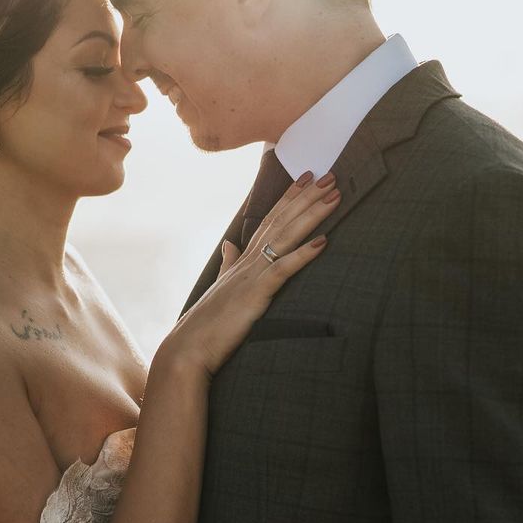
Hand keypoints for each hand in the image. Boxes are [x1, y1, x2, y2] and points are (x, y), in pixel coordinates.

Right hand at [160, 170, 340, 377]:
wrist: (189, 348)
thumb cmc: (206, 324)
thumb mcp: (220, 287)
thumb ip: (228, 264)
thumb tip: (229, 246)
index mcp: (242, 260)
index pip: (269, 220)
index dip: (289, 198)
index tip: (306, 177)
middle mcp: (248, 261)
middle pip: (281, 221)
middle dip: (307, 197)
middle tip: (329, 175)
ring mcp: (252, 276)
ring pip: (285, 237)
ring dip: (311, 215)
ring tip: (333, 197)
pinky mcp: (256, 295)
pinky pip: (283, 269)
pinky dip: (304, 254)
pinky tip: (323, 242)